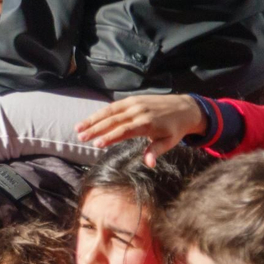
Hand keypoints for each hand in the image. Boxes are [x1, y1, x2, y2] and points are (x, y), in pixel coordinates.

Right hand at [75, 95, 204, 165]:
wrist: (185, 107)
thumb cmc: (175, 129)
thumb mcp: (169, 141)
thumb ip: (156, 151)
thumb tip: (149, 164)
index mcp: (147, 123)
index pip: (124, 131)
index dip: (109, 137)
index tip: (96, 144)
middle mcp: (139, 111)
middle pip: (113, 120)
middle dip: (95, 129)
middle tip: (81, 138)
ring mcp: (135, 103)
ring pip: (110, 111)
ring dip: (93, 120)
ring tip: (78, 128)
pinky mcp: (133, 99)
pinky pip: (114, 106)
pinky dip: (100, 113)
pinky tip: (90, 120)